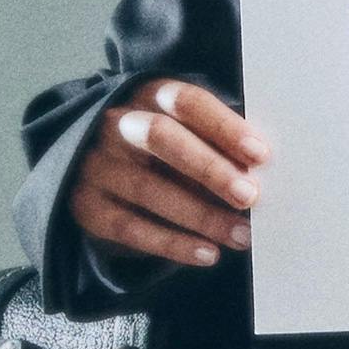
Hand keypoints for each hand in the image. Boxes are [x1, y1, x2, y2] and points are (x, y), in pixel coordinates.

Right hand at [66, 77, 269, 266]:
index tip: (260, 154)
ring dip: (201, 216)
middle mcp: (117, 124)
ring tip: (241, 235)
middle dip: (209, 168)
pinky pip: (131, 228)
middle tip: (249, 195)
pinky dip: (173, 244)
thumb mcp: (187, 132)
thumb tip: (260, 170)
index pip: (187, 102)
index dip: (224, 126)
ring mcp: (97, 165)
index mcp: (149, 95)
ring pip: (149, 189)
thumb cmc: (165, 147)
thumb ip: (218, 142)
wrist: (97, 167)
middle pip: (162, 138)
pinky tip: (209, 253)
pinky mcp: (87, 206)